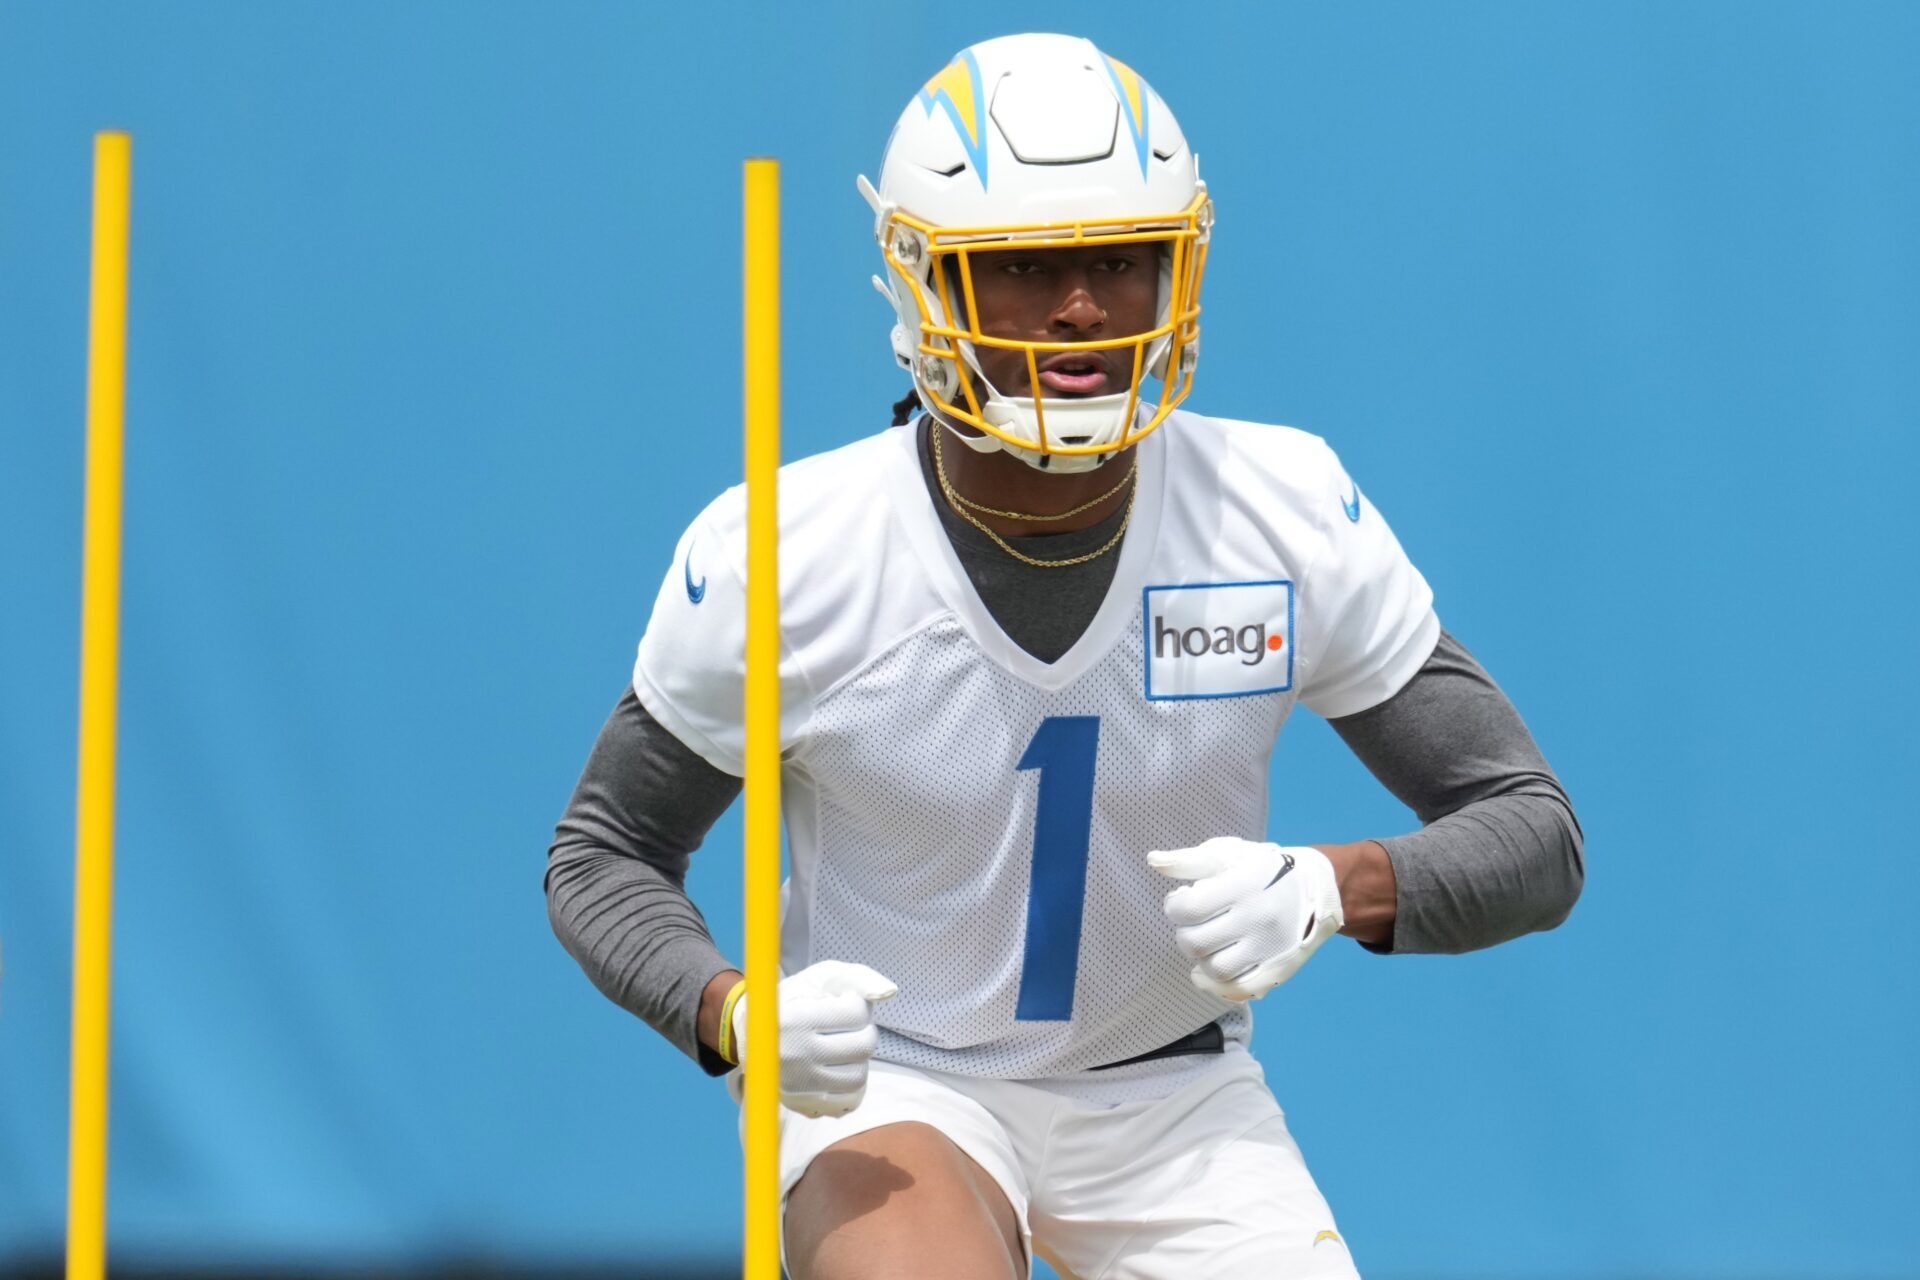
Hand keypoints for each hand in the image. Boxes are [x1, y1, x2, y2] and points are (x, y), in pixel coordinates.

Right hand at [731, 961, 898, 1117]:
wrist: (753, 1035)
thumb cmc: (795, 999)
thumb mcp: (821, 977)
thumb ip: (858, 977)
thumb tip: (891, 992)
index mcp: (794, 1020)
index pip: (856, 1014)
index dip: (857, 1004)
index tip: (843, 1002)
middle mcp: (794, 1056)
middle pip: (863, 1046)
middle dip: (864, 1030)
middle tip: (849, 1026)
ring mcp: (798, 1086)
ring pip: (859, 1076)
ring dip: (859, 1057)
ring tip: (844, 1045)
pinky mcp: (803, 1106)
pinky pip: (849, 1101)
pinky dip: (852, 1083)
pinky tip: (840, 1066)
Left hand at [1148, 838, 1343, 1000]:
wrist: (1317, 887)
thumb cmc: (1264, 868)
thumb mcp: (1229, 854)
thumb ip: (1190, 860)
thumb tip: (1153, 861)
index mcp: (1245, 885)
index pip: (1189, 909)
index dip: (1175, 906)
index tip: (1182, 900)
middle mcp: (1259, 918)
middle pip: (1197, 943)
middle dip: (1184, 934)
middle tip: (1193, 923)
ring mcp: (1270, 948)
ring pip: (1216, 970)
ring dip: (1198, 959)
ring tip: (1203, 943)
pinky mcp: (1278, 969)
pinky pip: (1240, 989)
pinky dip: (1215, 986)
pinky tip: (1205, 973)